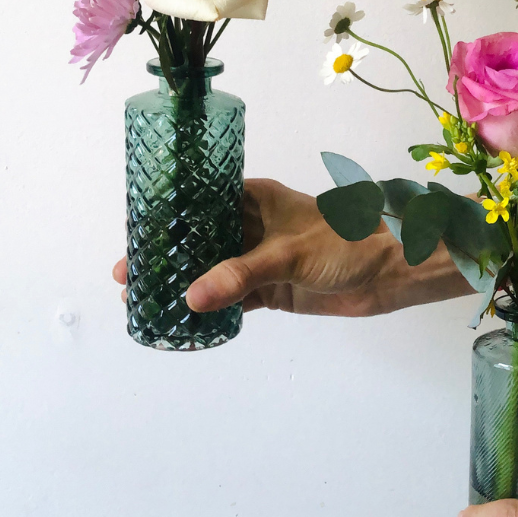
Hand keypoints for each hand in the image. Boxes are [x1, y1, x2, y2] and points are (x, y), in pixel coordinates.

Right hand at [112, 177, 470, 316]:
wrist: (392, 270)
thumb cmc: (346, 242)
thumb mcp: (288, 255)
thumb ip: (240, 275)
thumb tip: (190, 297)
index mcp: (256, 198)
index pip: (201, 200)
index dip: (167, 212)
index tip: (133, 228)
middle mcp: (254, 225)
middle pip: (201, 237)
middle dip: (167, 253)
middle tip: (126, 273)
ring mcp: (262, 258)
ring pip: (213, 269)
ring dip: (184, 282)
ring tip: (143, 297)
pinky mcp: (273, 289)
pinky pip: (233, 298)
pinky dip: (210, 307)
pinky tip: (182, 318)